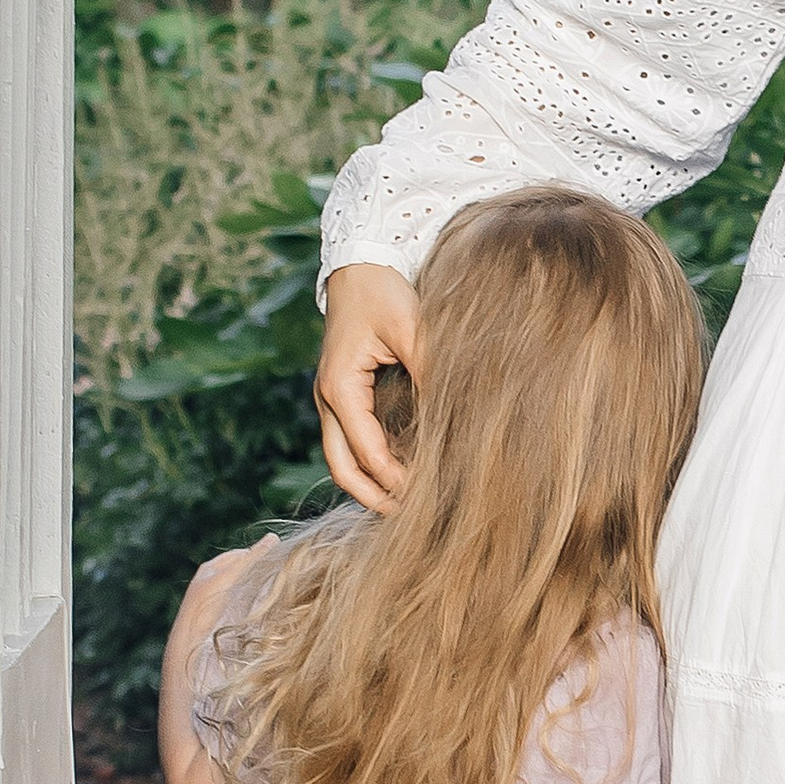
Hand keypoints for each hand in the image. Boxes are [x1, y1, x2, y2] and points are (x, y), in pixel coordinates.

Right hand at [315, 260, 422, 513]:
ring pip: (343, 459)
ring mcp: (332, 398)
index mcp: (340, 387)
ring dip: (371, 485)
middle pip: (343, 468)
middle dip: (374, 497)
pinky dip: (372, 464)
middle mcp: (328, 398)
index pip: (367, 452)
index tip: (430, 497)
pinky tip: (403, 473)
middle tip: (412, 520)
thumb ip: (430, 369)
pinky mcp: (344, 393)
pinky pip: (351, 441)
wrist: (359, 263)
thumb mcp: (411, 327)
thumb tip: (456, 414)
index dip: (397, 480)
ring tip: (407, 505)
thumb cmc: (382, 292)